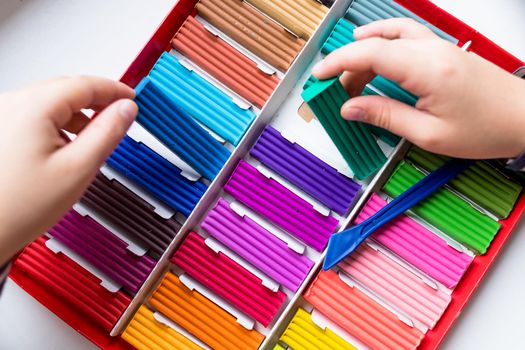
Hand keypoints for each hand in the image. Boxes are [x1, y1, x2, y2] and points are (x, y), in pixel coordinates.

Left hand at [0, 76, 136, 264]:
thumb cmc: (18, 206)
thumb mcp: (79, 168)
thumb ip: (108, 133)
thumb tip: (126, 110)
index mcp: (33, 108)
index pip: (84, 85)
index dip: (114, 90)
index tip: (132, 98)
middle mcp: (11, 104)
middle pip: (66, 90)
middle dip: (97, 101)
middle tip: (120, 114)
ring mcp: (2, 116)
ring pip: (50, 103)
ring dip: (77, 114)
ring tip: (95, 136)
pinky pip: (34, 116)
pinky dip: (57, 124)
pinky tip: (67, 144)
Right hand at [313, 18, 524, 159]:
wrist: (523, 118)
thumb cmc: (486, 128)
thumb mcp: (428, 133)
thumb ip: (385, 116)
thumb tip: (351, 108)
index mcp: (427, 70)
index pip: (371, 54)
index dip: (338, 63)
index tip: (319, 77)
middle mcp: (432, 50)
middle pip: (376, 44)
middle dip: (348, 66)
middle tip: (336, 93)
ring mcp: (439, 47)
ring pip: (390, 36)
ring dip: (365, 53)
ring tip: (352, 81)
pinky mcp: (443, 51)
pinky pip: (406, 37)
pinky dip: (384, 42)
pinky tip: (375, 52)